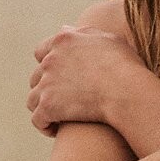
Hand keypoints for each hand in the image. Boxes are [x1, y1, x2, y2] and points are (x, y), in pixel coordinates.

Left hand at [27, 25, 145, 133]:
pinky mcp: (48, 105)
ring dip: (43, 108)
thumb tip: (67, 28)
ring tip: (57, 118)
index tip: (60, 78)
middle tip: (63, 102)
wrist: (126, 91)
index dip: (48, 66)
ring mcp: (47, 83)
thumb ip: (86, 33)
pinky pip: (38, 119)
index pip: (41, 52)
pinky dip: (45, 125)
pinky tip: (55, 131)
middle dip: (47, 89)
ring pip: (33, 99)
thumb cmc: (126, 66)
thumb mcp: (109, 40)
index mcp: (64, 40)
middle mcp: (50, 59)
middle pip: (36, 76)